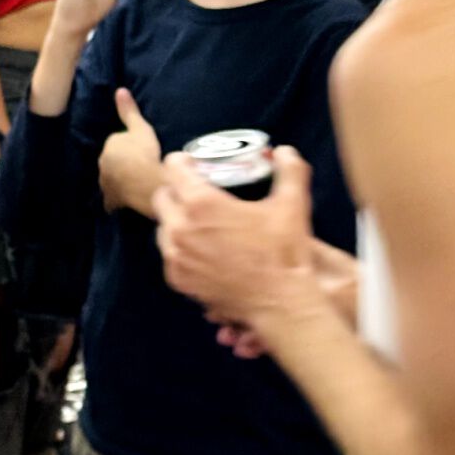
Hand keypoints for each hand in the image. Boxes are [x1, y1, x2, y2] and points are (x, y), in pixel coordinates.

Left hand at [99, 88, 161, 215]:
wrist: (149, 183)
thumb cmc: (146, 153)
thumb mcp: (141, 128)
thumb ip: (129, 111)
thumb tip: (120, 90)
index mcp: (109, 145)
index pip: (117, 142)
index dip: (130, 145)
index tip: (141, 149)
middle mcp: (102, 164)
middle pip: (112, 160)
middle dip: (121, 162)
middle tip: (140, 164)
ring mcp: (106, 183)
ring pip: (111, 179)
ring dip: (118, 179)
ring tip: (135, 181)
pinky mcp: (111, 199)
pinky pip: (111, 199)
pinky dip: (115, 200)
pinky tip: (122, 202)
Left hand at [155, 146, 329, 332]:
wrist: (278, 302)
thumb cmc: (283, 252)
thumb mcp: (292, 204)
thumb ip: (290, 170)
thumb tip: (285, 151)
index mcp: (200, 203)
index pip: (172, 167)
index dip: (182, 161)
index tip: (194, 164)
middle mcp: (180, 227)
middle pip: (162, 196)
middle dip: (176, 190)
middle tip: (197, 193)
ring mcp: (176, 256)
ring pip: (163, 226)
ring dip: (176, 219)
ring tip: (199, 222)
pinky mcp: (178, 280)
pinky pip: (169, 254)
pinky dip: (180, 248)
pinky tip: (201, 249)